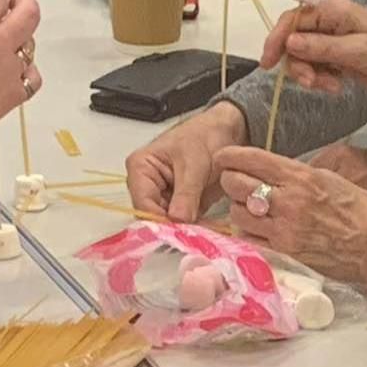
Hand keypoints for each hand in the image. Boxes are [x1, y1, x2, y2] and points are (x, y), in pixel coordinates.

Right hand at [0, 0, 41, 139]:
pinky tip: (15, 69)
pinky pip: (32, 78)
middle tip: (15, 2)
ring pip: (31, 44)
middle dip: (24, 0)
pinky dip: (27, 70)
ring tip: (5, 42)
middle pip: (29, 12)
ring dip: (20, 38)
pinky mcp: (13, 94)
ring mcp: (9, 70)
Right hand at [126, 101, 247, 221]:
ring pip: (167, 223)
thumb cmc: (205, 136)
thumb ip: (186, 193)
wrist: (225, 132)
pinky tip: (206, 229)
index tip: (180, 231)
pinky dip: (193, 228)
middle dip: (172, 227)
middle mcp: (147, 185)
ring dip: (184, 230)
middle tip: (194, 234)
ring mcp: (163, 196)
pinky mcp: (179, 205)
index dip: (159, 220)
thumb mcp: (195, 164)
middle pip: (152, 216)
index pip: (143, 203)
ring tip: (202, 232)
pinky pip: (182, 223)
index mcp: (141, 168)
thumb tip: (178, 219)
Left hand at [215, 147, 366, 284]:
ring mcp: (284, 230)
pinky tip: (254, 230)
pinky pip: (249, 240)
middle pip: (236, 185)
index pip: (254, 159)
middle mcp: (289, 201)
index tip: (222, 156)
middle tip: (233, 183)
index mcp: (301, 177)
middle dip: (230, 181)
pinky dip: (247, 233)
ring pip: (237, 214)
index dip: (231, 156)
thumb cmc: (359, 209)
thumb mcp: (328, 178)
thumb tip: (270, 173)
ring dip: (237, 209)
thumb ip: (296, 175)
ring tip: (247, 209)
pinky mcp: (284, 253)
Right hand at [262, 0, 366, 106]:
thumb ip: (322, 47)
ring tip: (331, 87)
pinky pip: (316, 68)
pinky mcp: (338, 58)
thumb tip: (289, 41)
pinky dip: (320, 80)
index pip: (293, 19)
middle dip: (298, 64)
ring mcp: (333, 41)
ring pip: (303, 57)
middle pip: (294, 41)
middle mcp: (329, 22)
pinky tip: (337, 86)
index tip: (268, 63)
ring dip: (311, 75)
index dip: (277, 39)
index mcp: (334, 10)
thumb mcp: (358, 51)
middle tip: (312, 83)